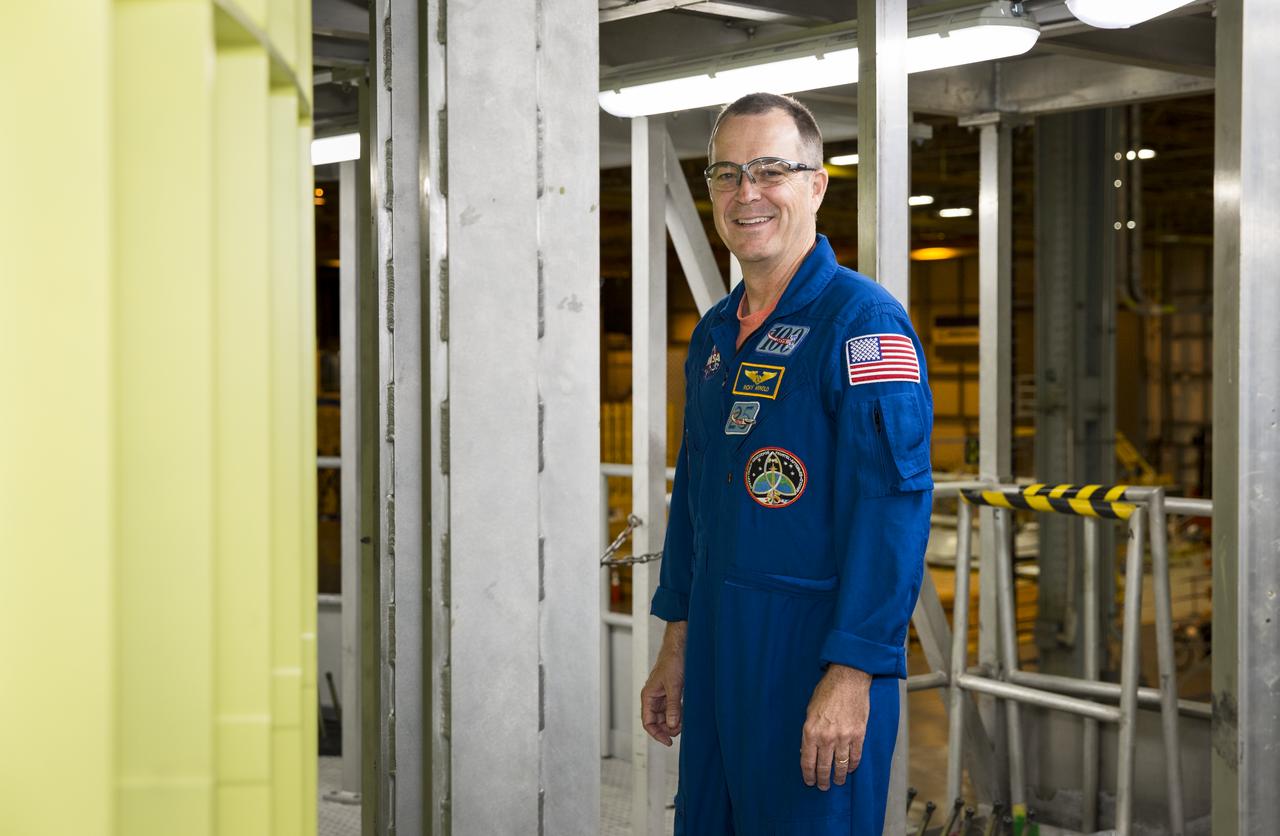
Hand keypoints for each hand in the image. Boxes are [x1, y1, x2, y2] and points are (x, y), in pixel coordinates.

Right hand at [640, 621, 687, 745]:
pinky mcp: (672, 692)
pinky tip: (686, 713)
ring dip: (674, 721)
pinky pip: (673, 708)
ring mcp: (663, 695)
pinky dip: (679, 713)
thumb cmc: (673, 661)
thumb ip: (673, 707)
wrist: (681, 646)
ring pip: (666, 716)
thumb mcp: (674, 686)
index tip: (668, 741)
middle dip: (667, 728)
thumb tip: (672, 726)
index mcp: (648, 695)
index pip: (647, 722)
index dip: (656, 734)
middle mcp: (654, 697)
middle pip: (657, 721)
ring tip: (685, 721)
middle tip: (680, 729)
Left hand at [800, 664, 870, 789]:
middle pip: (824, 767)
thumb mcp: (810, 710)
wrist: (848, 679)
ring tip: (837, 782)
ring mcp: (844, 737)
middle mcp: (826, 737)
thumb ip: (809, 731)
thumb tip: (807, 749)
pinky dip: (852, 765)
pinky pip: (855, 756)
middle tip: (823, 787)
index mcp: (811, 731)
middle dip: (823, 780)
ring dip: (838, 777)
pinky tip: (850, 769)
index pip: (807, 761)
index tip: (809, 782)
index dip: (808, 774)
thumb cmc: (827, 692)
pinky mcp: (859, 735)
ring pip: (841, 765)